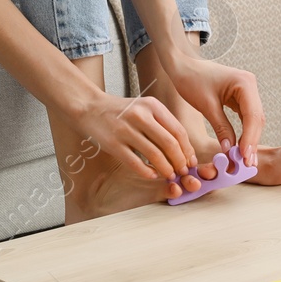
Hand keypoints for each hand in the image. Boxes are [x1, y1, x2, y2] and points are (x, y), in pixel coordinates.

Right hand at [66, 89, 198, 181]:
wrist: (90, 107)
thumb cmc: (122, 111)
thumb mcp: (144, 108)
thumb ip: (163, 123)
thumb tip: (185, 149)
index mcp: (152, 105)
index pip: (178, 131)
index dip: (187, 149)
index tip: (190, 161)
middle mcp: (140, 115)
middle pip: (169, 144)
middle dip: (180, 162)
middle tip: (183, 172)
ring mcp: (125, 129)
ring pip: (155, 155)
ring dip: (166, 169)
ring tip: (170, 176)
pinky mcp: (113, 143)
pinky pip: (135, 163)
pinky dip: (147, 172)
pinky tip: (152, 175)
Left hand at [161, 54, 264, 168]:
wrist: (183, 64)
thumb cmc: (191, 79)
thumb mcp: (206, 105)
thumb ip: (221, 127)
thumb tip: (231, 151)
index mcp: (245, 83)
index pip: (253, 115)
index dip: (250, 138)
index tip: (245, 157)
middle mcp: (250, 85)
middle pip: (256, 119)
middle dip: (252, 141)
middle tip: (247, 164)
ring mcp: (247, 91)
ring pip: (253, 120)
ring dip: (249, 139)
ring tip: (245, 160)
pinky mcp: (241, 97)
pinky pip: (246, 118)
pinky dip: (244, 132)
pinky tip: (240, 148)